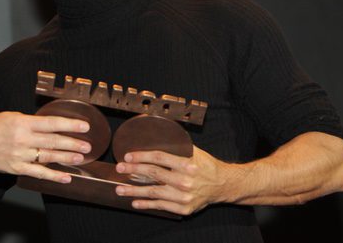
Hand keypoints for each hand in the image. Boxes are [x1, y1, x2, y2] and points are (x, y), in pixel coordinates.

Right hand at [0, 111, 90, 182]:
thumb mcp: (11, 116)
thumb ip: (30, 122)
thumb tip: (51, 126)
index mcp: (22, 122)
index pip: (51, 123)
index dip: (70, 124)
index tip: (84, 126)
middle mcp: (22, 139)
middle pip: (53, 141)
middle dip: (73, 143)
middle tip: (88, 145)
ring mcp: (20, 155)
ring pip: (48, 157)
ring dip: (67, 158)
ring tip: (81, 158)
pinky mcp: (16, 168)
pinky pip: (38, 173)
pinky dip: (53, 176)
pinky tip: (66, 177)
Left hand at [114, 146, 231, 215]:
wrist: (223, 185)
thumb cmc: (206, 166)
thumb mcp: (195, 151)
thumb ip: (178, 146)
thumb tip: (156, 135)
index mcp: (187, 164)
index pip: (159, 158)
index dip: (141, 156)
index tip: (128, 156)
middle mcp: (185, 181)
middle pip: (153, 174)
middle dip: (133, 171)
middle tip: (120, 168)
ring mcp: (184, 196)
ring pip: (154, 192)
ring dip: (134, 191)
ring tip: (120, 189)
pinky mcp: (184, 208)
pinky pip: (161, 206)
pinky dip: (147, 205)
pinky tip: (135, 202)